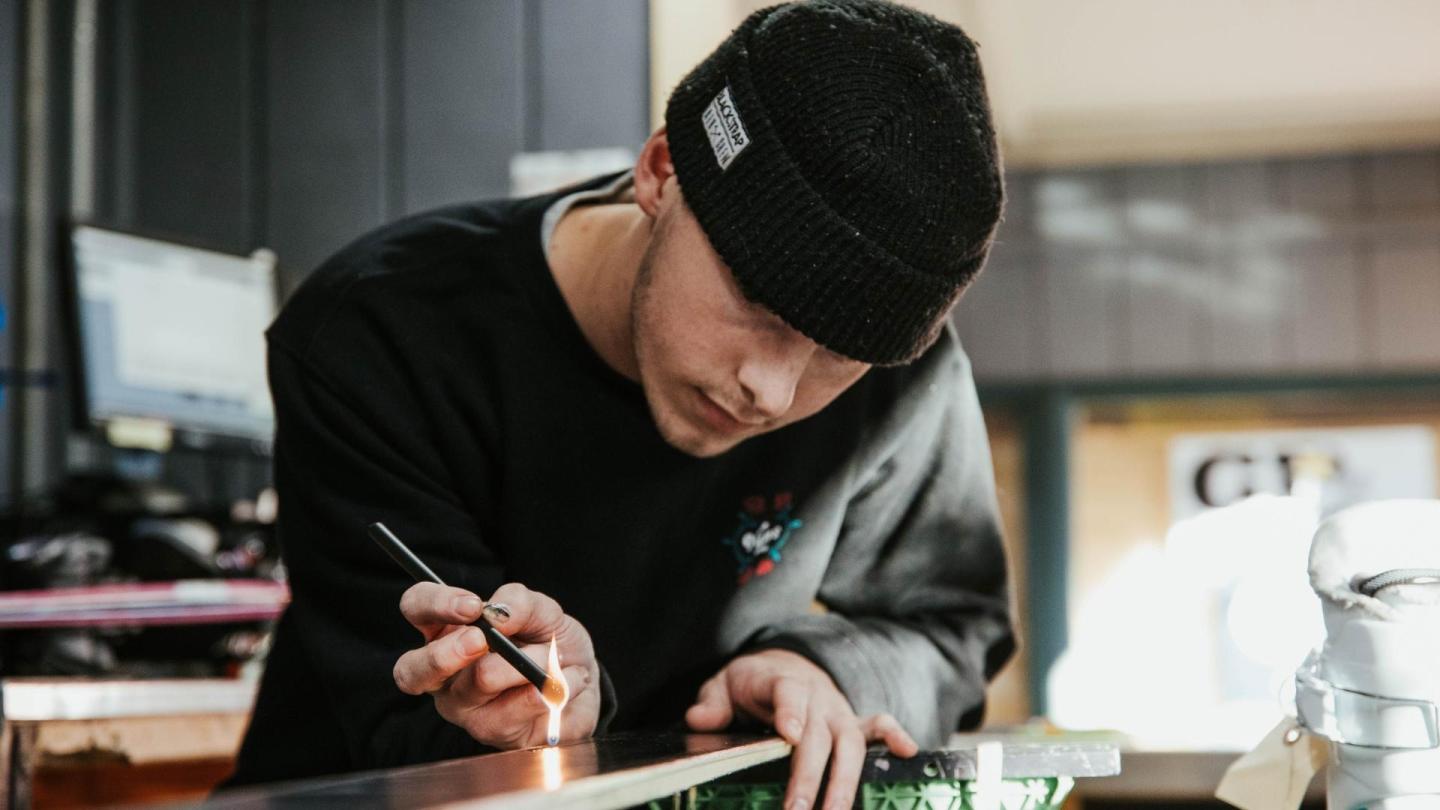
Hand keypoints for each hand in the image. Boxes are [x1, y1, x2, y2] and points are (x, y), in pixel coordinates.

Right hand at [392, 581, 600, 748]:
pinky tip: (563, 683)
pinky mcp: (491, 734)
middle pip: (412, 670)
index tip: (474, 606)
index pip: (417, 607)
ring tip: (555, 658)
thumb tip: (497, 613)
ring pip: (479, 681)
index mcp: (448, 631)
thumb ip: (519, 602)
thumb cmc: (551, 643)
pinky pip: (515, 709)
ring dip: (530, 662)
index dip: (437, 603)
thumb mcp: (543, 611)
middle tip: (484, 639)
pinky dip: (550, 688)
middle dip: (450, 651)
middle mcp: (444, 674)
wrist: (583, 683)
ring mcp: (463, 709)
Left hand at [685, 649, 917, 809]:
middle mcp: (816, 696)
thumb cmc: (751, 683)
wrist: (782, 664)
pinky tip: (908, 752)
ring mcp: (837, 710)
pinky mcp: (852, 722)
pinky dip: (894, 735)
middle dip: (810, 774)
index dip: (788, 712)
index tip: (788, 734)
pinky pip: (877, 725)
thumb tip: (698, 720)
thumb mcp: (723, 686)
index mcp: (781, 681)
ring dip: (845, 781)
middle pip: (818, 733)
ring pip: (850, 742)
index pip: (786, 693)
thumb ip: (711, 703)